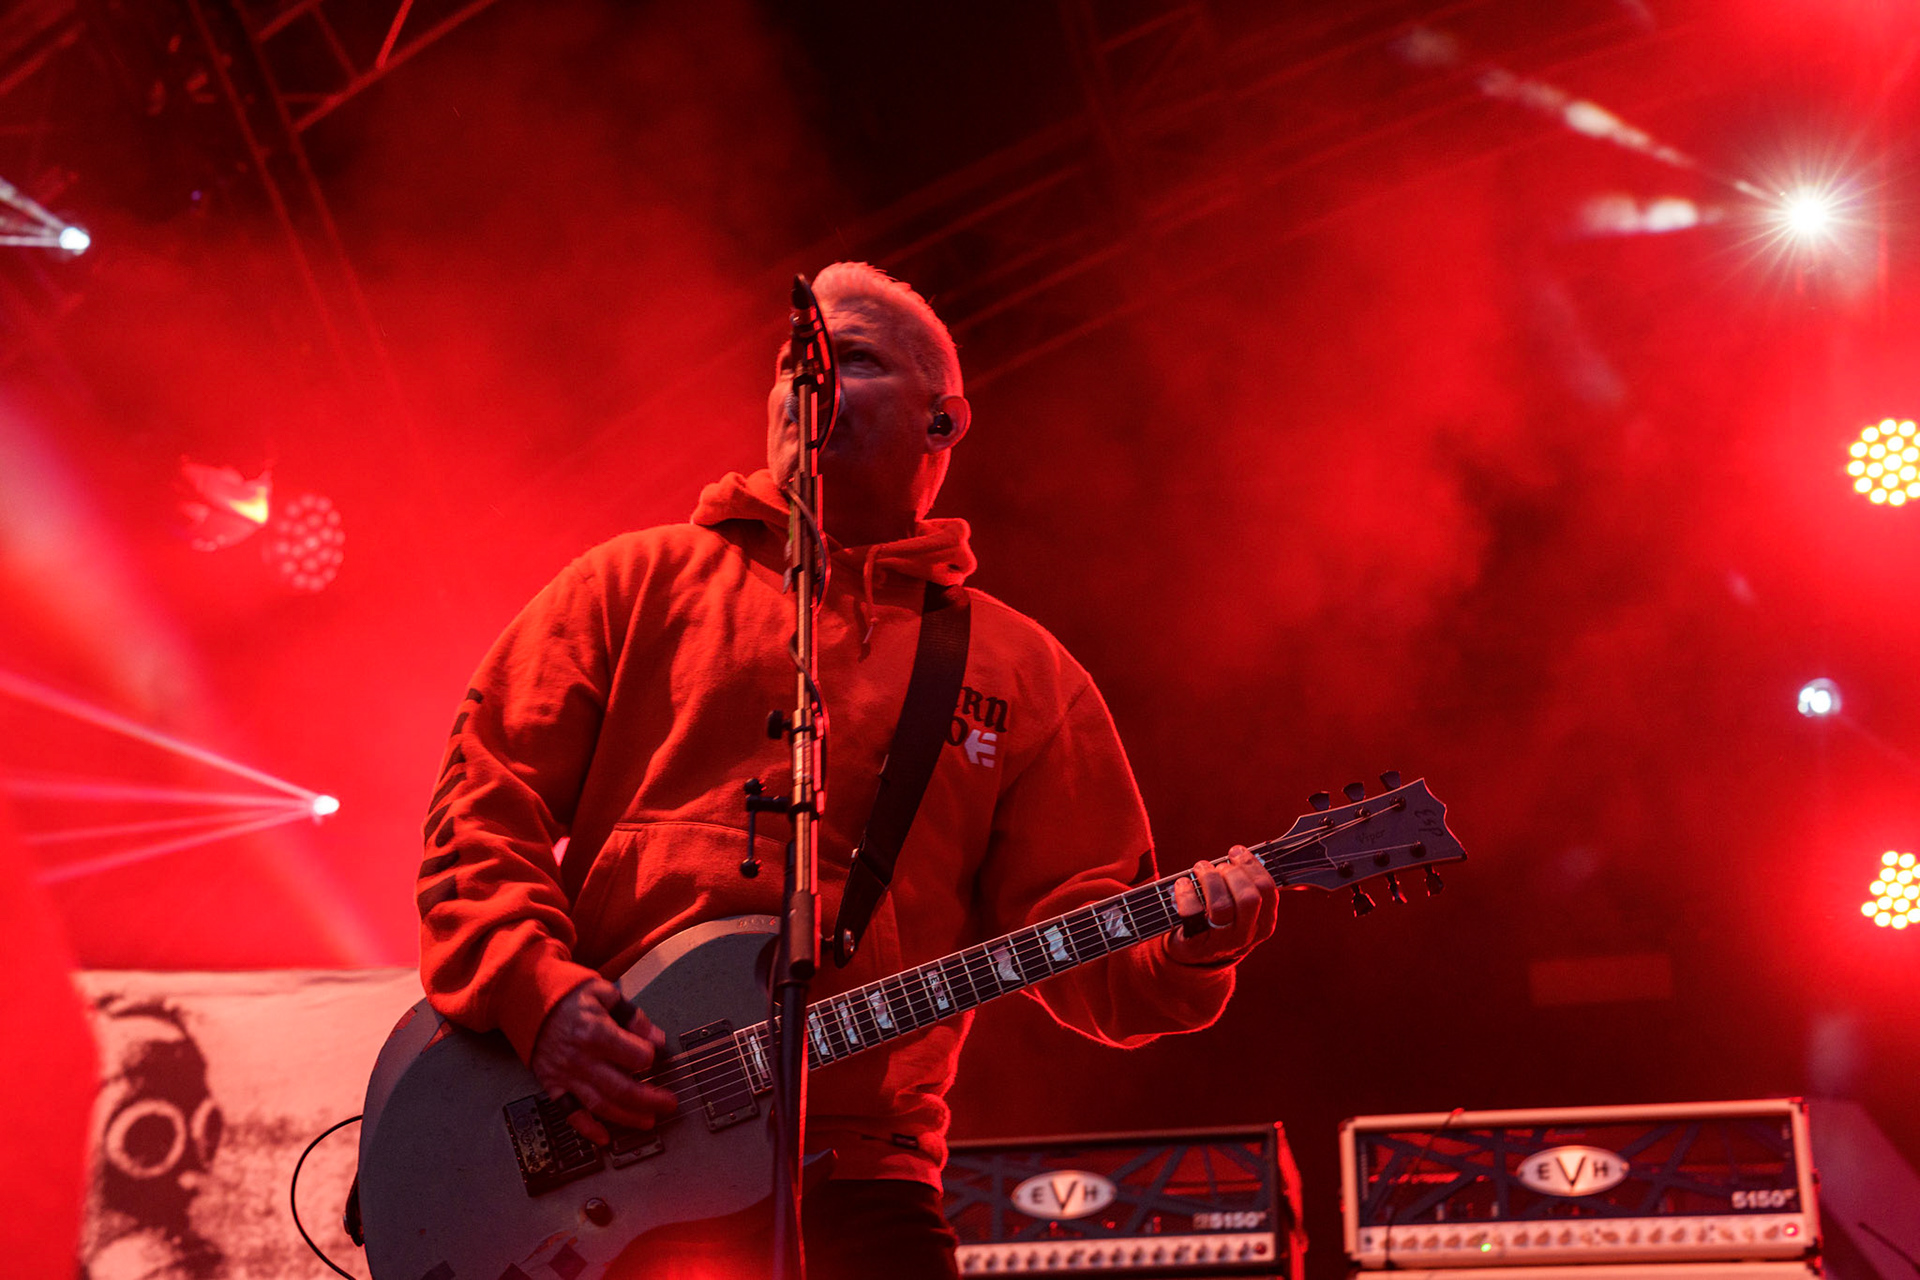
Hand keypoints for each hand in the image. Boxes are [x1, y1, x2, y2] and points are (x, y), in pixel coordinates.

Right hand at [529, 977, 674, 1143]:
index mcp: (596, 1032)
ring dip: (626, 1117)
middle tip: (668, 1104)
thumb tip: (656, 1036)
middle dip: (650, 1099)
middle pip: (622, 1087)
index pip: (636, 1055)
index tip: (658, 1056)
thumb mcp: (603, 992)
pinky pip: (570, 1112)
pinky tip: (604, 1137)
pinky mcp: (553, 1085)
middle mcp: (581, 1058)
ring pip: (601, 1104)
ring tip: (647, 1121)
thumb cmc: (566, 995)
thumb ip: (632, 1015)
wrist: (524, 999)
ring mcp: (566, 1075)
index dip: (652, 1056)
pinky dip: (587, 1128)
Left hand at [1165, 847, 1278, 967]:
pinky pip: (1192, 914)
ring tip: (1200, 869)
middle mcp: (1246, 935)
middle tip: (1218, 866)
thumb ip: (1246, 884)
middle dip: (1231, 873)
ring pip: (1221, 905)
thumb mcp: (1241, 909)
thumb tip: (1241, 852)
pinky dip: (1186, 893)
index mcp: (1264, 924)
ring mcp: (1222, 942)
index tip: (1236, 852)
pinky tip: (1182, 883)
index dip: (1251, 866)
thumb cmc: (1221, 919)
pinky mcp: (1197, 945)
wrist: (1196, 953)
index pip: (1268, 890)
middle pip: (1248, 898)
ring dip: (1209, 879)